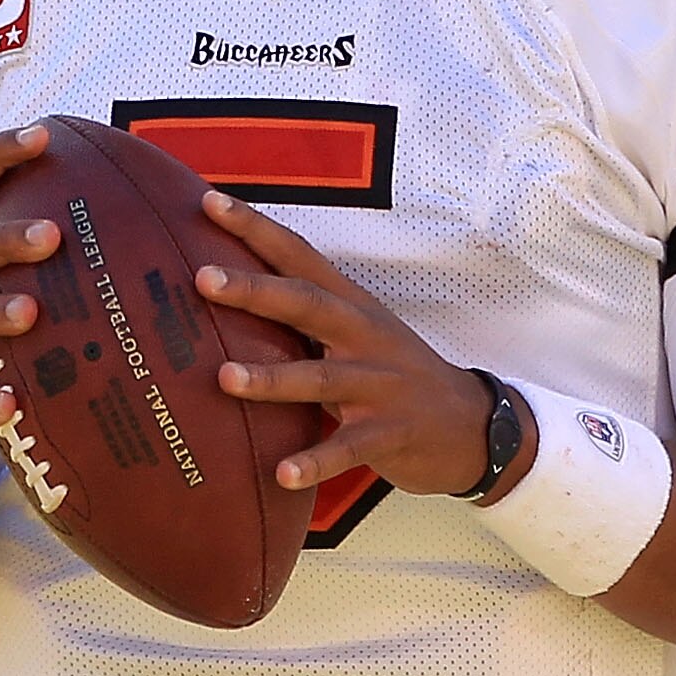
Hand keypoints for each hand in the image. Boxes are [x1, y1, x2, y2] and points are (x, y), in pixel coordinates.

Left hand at [195, 191, 508, 496]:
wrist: (472, 426)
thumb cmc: (393, 375)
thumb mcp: (357, 334)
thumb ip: (302, 317)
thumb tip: (227, 293)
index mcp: (351, 307)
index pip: (300, 256)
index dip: (256, 228)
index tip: (209, 201)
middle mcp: (365, 336)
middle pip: (307, 304)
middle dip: (255, 291)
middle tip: (203, 279)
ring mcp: (380, 385)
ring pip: (321, 378)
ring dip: (273, 378)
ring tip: (225, 378)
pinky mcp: (391, 434)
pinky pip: (349, 448)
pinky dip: (316, 461)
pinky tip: (283, 473)